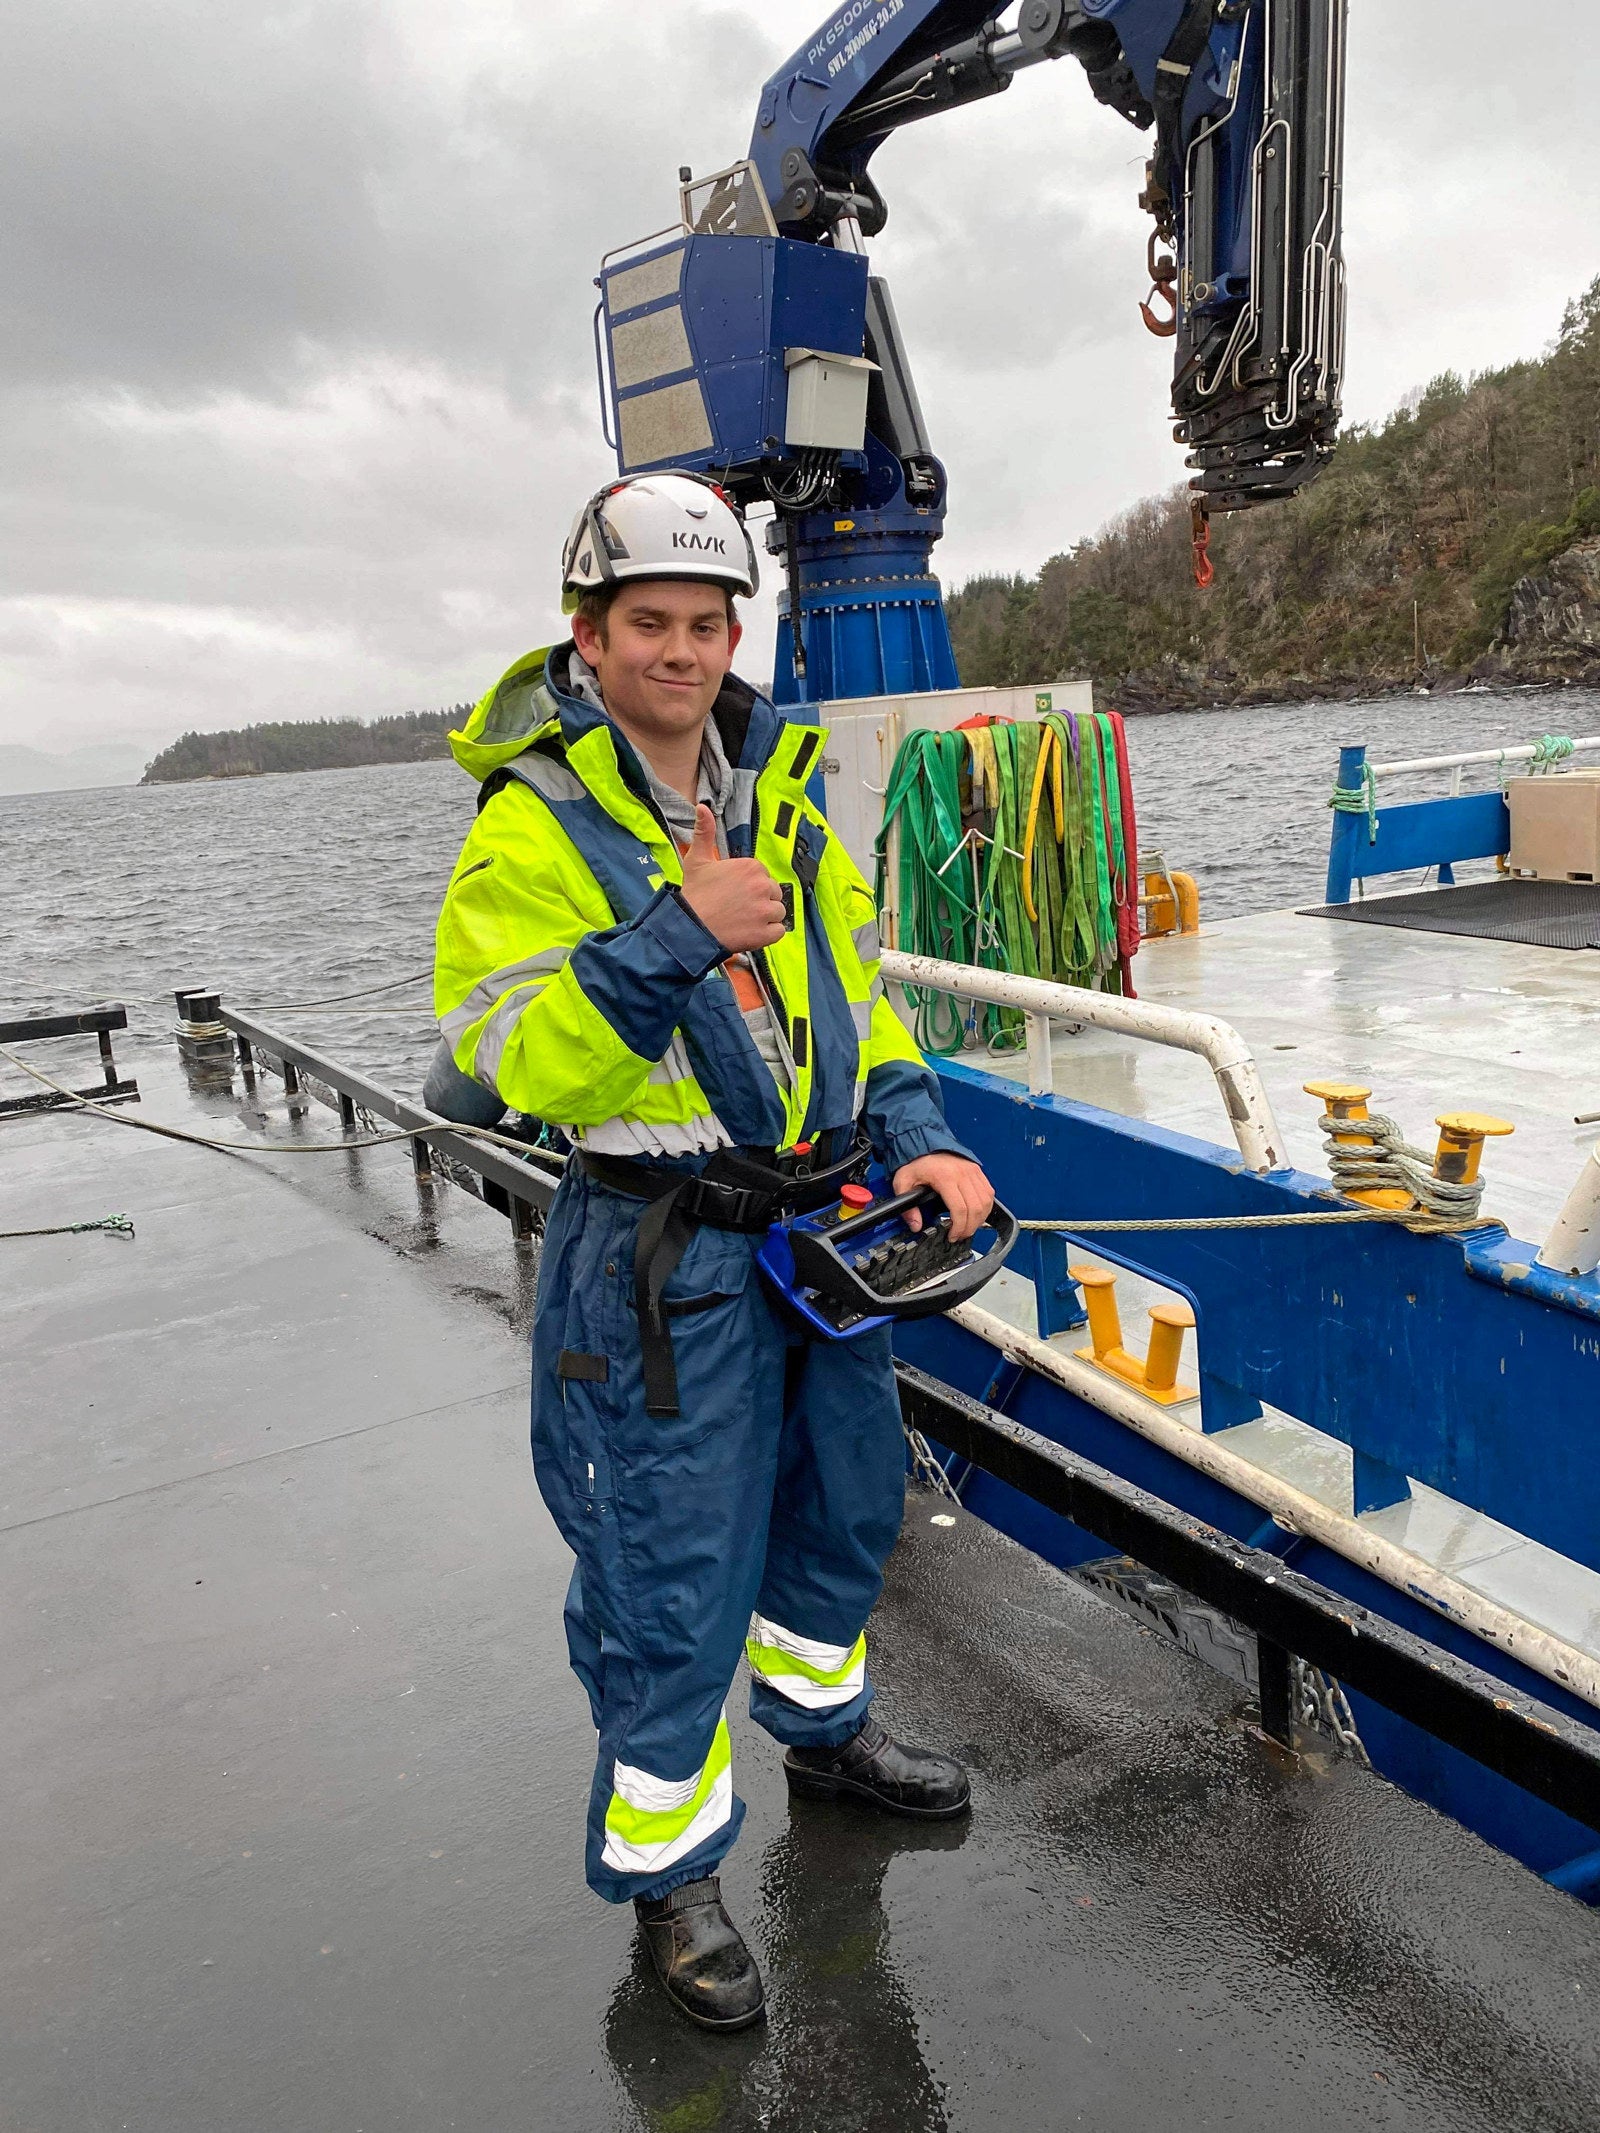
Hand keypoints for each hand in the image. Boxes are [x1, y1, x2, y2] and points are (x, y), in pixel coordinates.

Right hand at [679, 805, 786, 952]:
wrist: (688, 927)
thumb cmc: (694, 894)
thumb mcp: (697, 860)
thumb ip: (705, 832)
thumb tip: (702, 806)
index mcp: (751, 867)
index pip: (763, 877)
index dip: (750, 887)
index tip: (734, 894)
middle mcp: (762, 885)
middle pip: (773, 893)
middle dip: (760, 901)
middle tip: (737, 909)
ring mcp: (765, 910)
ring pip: (778, 912)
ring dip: (765, 919)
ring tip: (742, 921)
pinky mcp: (766, 932)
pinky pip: (778, 932)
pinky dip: (767, 934)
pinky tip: (750, 932)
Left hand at [893, 1153, 995, 1242]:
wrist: (925, 1140)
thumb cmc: (916, 1161)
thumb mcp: (903, 1182)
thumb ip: (907, 1206)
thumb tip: (915, 1225)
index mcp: (945, 1177)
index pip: (959, 1209)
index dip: (958, 1227)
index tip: (952, 1236)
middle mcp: (962, 1174)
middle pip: (975, 1208)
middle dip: (969, 1227)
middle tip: (960, 1235)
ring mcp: (972, 1171)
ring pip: (986, 1202)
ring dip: (979, 1219)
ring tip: (968, 1227)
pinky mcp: (977, 1170)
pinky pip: (989, 1192)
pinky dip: (986, 1207)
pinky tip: (976, 1214)